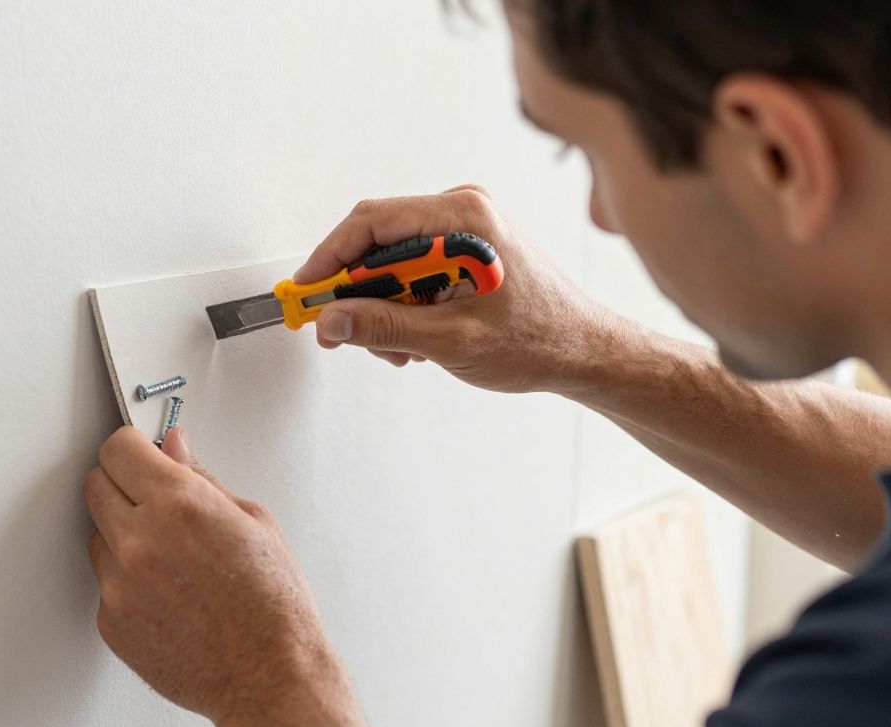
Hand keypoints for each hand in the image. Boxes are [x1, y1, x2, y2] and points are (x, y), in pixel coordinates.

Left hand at [84, 426, 379, 726]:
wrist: (270, 676)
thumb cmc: (273, 605)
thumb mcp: (253, 521)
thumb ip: (202, 478)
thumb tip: (173, 448)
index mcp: (178, 504)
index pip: (118, 449)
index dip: (132, 447)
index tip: (140, 452)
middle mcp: (140, 541)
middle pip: (95, 485)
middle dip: (122, 484)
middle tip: (153, 499)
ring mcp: (119, 584)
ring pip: (97, 535)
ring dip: (123, 534)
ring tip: (172, 558)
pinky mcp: (110, 620)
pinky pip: (105, 582)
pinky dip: (127, 581)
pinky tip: (168, 593)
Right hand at [296, 186, 613, 393]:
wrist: (584, 350)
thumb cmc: (540, 339)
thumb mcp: (451, 341)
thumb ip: (384, 328)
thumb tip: (332, 320)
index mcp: (463, 218)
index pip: (371, 222)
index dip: (329, 258)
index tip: (306, 291)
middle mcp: (462, 211)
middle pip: (377, 240)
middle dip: (357, 292)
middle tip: (345, 332)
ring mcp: (464, 227)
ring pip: (390, 259)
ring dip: (382, 305)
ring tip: (400, 348)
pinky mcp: (465, 246)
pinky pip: (411, 266)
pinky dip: (402, 303)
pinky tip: (418, 336)